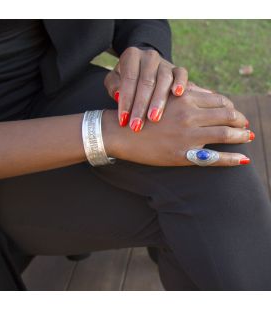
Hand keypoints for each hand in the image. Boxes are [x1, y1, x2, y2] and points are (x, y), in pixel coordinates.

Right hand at [102, 91, 252, 166]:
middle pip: (227, 115)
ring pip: (226, 134)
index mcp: (186, 98)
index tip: (235, 113)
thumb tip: (210, 94)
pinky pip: (215, 158)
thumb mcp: (165, 98)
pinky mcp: (183, 155)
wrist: (122, 131)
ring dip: (242, 136)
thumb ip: (188, 94)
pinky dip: (232, 158)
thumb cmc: (142, 111)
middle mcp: (190, 115)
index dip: (232, 107)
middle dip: (240, 120)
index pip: (220, 100)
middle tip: (245, 125)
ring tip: (247, 137)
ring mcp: (188, 136)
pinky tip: (243, 158)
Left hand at [104, 47, 211, 131]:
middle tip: (137, 125)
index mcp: (131, 56)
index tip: (123, 119)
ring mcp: (165, 62)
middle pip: (146, 81)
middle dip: (141, 105)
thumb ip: (114, 86)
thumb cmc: (127, 80)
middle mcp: (149, 56)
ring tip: (154, 118)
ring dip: (158, 100)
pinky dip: (180, 83)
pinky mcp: (177, 69)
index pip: (129, 79)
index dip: (126, 100)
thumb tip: (119, 95)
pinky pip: (181, 74)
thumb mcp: (114, 80)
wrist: (144, 68)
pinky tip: (177, 94)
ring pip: (164, 79)